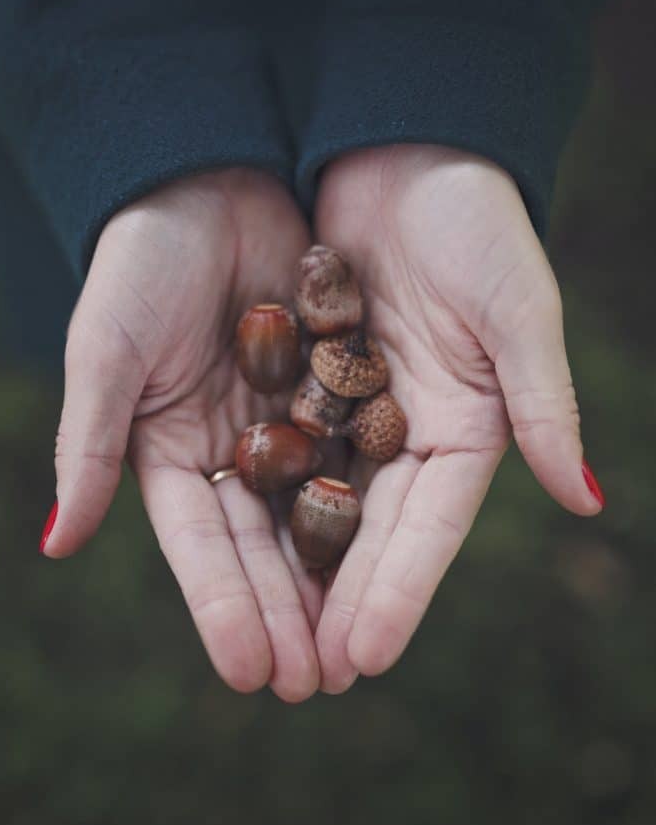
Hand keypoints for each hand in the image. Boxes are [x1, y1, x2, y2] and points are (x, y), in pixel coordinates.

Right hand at [41, 168, 321, 701]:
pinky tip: (396, 553)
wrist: (209, 177)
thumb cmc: (141, 262)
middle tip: (318, 686)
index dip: (224, 608)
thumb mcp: (106, 351)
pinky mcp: (330, 384)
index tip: (254, 673)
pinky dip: (373, 501)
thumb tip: (57, 545)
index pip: (200, 547)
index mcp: (169, 451)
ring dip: (337, 578)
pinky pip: (356, 451)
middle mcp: (229, 448)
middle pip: (263, 545)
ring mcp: (283, 420)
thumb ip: (89, 446)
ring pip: (315, 512)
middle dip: (288, 613)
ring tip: (360, 648)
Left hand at [314, 144, 603, 691]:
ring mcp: (355, 405)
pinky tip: (232, 545)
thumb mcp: (518, 311)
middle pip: (369, 531)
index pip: (429, 528)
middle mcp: (410, 427)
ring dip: (293, 569)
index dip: (400, 594)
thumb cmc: (476, 222)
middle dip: (339, 603)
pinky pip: (281, 445)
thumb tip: (590, 500)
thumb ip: (545, 404)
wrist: (405, 146)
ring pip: (319, 502)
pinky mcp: (308, 373)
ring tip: (264, 638)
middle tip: (304, 678)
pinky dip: (260, 495)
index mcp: (468, 426)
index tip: (362, 659)